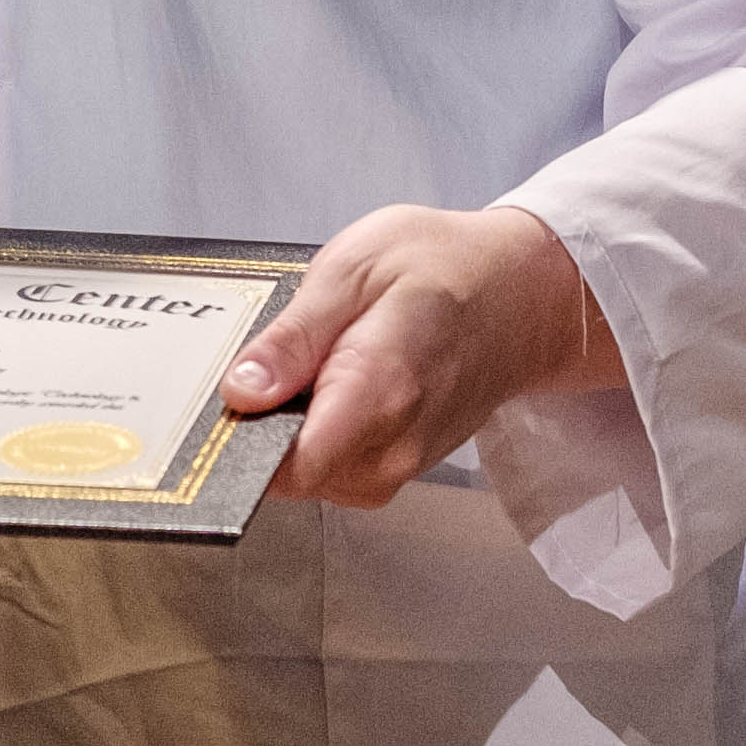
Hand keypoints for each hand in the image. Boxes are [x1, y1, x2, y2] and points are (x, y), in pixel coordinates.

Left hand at [225, 203, 622, 506]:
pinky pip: (335, 472)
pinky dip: (318, 436)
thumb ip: (294, 336)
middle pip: (289, 475)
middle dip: (261, 428)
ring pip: (309, 478)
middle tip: (272, 362)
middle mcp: (394, 444)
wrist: (520, 295)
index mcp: (378, 388)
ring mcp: (403, 465)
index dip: (242, 440)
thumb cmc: (443, 267)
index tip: (224, 403)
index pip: (289, 464)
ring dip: (291, 430)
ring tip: (312, 364)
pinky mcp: (401, 469)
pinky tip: (330, 387)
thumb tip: (241, 392)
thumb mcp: (354, 267)